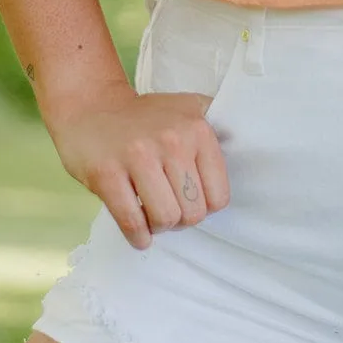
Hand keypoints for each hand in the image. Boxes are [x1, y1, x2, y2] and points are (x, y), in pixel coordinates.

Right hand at [49, 83, 229, 250]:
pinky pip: (132, 222)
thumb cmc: (144, 117)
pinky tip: (139, 233)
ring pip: (165, 219)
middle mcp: (171, 140)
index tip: (189, 199)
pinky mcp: (107, 173)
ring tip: (152, 215)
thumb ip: (216, 129)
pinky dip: (139, 237)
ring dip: (159, 227)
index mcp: (196, 128)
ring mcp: (137, 155)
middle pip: (193, 213)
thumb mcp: (187, 109)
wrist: (90, 105)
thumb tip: (252, 151)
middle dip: (181, 220)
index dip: (205, 206)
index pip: (219, 196)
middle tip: (167, 207)